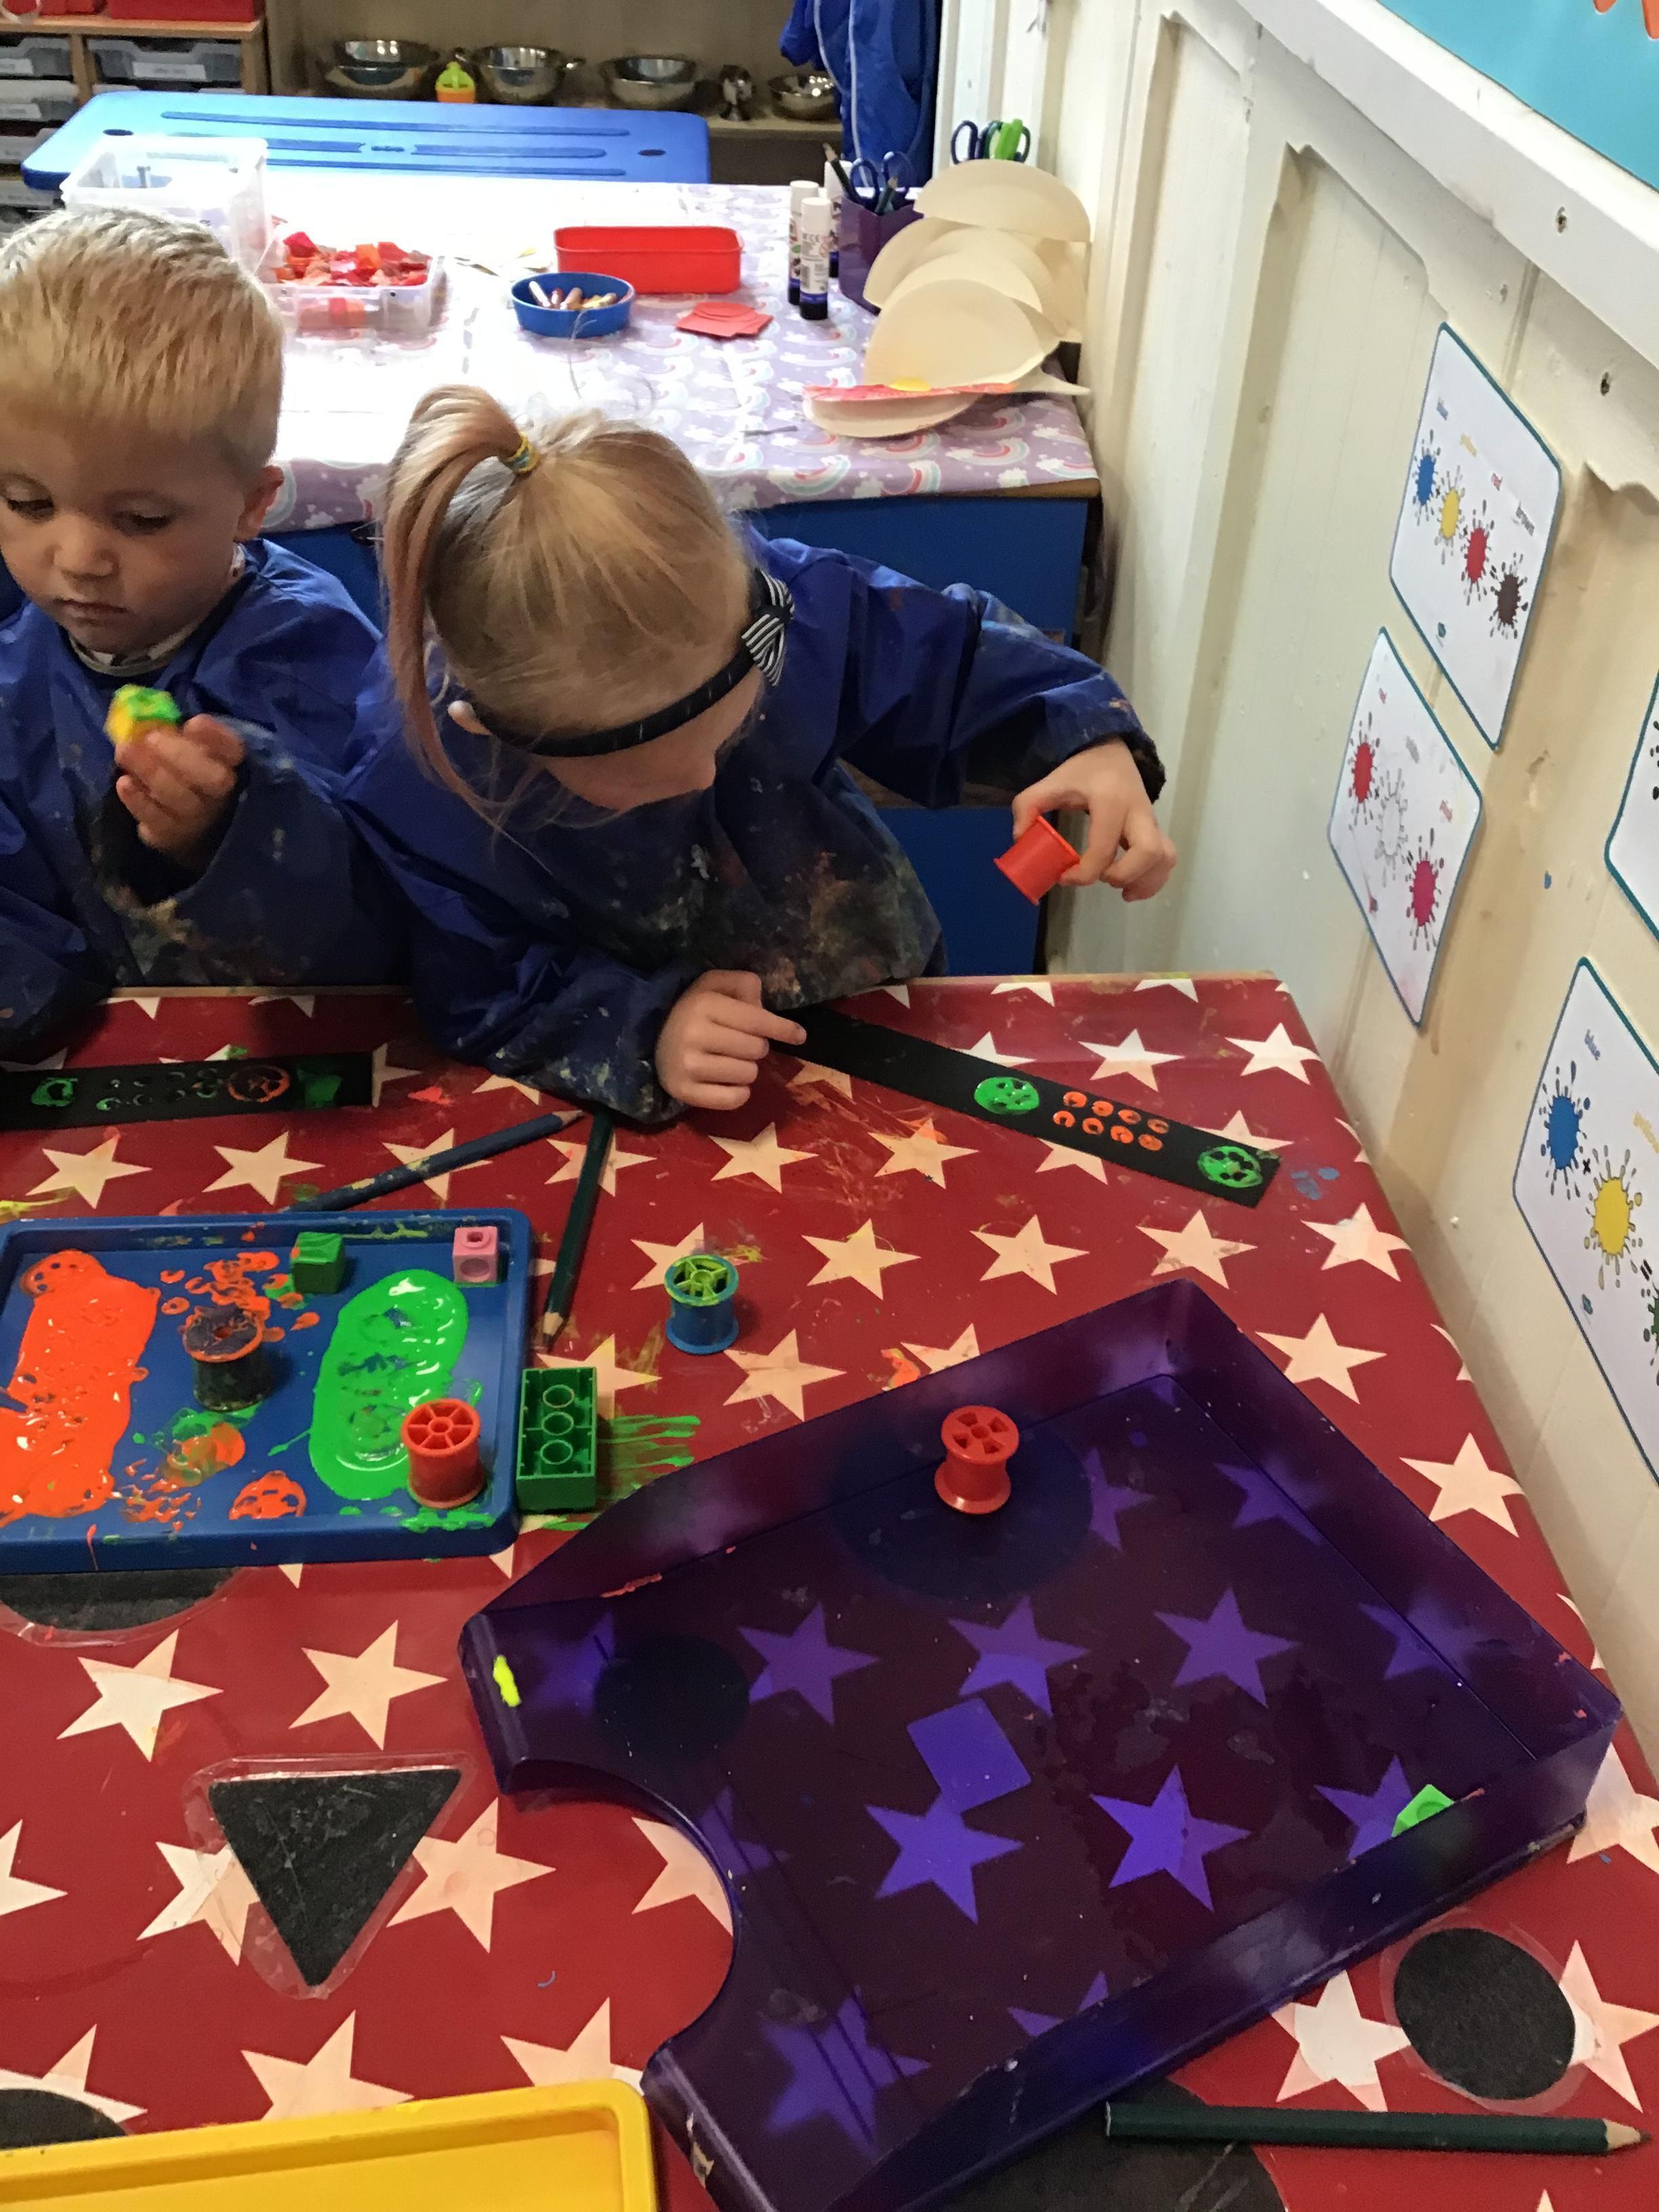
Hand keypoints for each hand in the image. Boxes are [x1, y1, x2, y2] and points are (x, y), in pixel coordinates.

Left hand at [114, 715, 243, 872]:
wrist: (180, 823)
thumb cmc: (181, 773)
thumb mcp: (186, 749)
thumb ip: (181, 735)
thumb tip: (162, 720)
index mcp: (230, 766)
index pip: (235, 751)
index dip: (217, 737)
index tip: (193, 723)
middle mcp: (221, 796)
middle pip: (213, 779)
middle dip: (178, 755)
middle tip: (148, 738)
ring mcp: (197, 819)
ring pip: (180, 797)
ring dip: (151, 772)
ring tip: (125, 750)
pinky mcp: (172, 836)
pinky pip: (157, 820)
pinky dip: (139, 800)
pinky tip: (124, 783)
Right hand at [658, 970, 806, 1110]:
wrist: (650, 1036)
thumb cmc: (693, 1009)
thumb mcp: (714, 984)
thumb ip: (744, 985)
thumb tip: (764, 1009)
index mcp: (705, 1004)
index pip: (757, 1020)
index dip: (783, 1029)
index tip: (800, 1036)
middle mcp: (695, 1034)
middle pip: (757, 1050)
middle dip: (756, 1047)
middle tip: (740, 1044)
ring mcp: (688, 1066)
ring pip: (749, 1075)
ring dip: (747, 1070)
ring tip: (729, 1061)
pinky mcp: (684, 1091)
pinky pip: (734, 1099)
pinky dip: (738, 1093)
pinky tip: (726, 1082)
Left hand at [1012, 740, 1176, 902]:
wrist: (1111, 751)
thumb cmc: (1080, 771)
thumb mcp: (1050, 782)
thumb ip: (1028, 806)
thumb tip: (1020, 839)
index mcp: (1110, 802)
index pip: (1103, 848)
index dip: (1083, 873)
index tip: (1064, 876)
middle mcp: (1137, 812)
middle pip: (1149, 852)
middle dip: (1125, 875)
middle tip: (1102, 879)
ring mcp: (1151, 821)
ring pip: (1165, 857)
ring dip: (1145, 881)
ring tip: (1122, 891)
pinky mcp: (1156, 829)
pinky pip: (1167, 857)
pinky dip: (1154, 878)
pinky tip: (1132, 888)